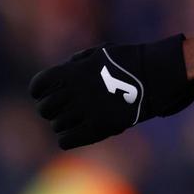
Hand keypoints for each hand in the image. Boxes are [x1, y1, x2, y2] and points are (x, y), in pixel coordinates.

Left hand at [29, 34, 193, 148]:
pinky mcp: (97, 128)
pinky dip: (68, 138)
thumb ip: (77, 63)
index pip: (38, 86)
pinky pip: (66, 140)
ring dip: (63, 124)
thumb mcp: (100, 53)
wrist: (155, 75)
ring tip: (75, 121)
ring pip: (56, 126)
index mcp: (72, 71)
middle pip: (45, 109)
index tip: (44, 95)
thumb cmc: (129, 61)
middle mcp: (74, 91)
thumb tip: (63, 71)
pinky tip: (77, 133)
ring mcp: (85, 110)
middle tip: (62, 111)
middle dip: (50, 110)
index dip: (39, 91)